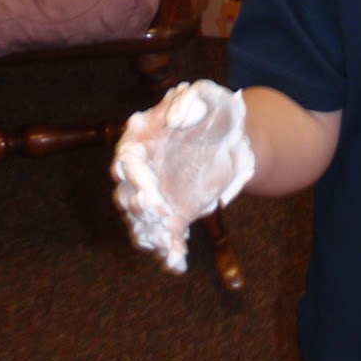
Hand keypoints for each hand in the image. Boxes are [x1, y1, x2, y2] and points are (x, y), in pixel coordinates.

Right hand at [111, 79, 254, 272]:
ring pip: (141, 222)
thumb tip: (174, 117)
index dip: (135, 179)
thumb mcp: (211, 96)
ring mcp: (154, 195)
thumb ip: (191, 99)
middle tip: (161, 215)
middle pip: (128, 195)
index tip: (151, 192)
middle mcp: (142, 170)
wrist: (234, 141)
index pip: (127, 161)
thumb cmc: (217, 112)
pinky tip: (178, 263)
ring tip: (169, 244)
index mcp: (142, 139)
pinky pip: (163, 238)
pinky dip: (168, 253)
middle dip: (141, 209)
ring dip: (151, 235)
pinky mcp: (171, 215)